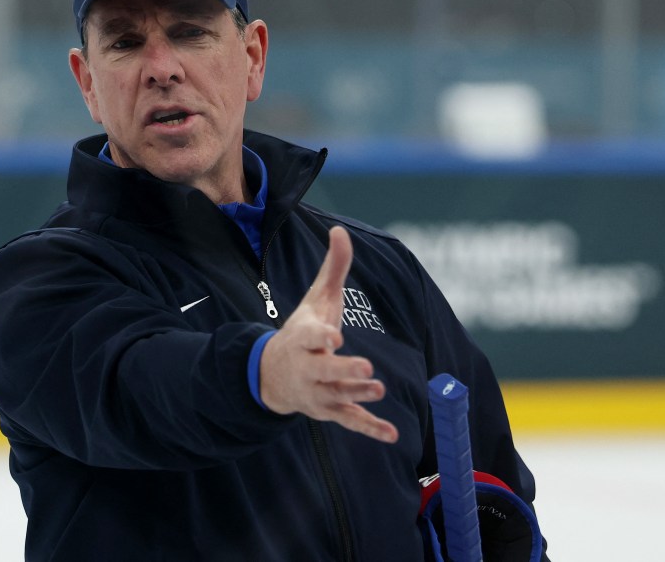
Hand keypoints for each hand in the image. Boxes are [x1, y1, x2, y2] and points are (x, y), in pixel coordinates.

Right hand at [259, 226, 398, 442]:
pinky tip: (392, 434)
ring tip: (378, 389)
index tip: (334, 336)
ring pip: (338, 396)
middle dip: (343, 369)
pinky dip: (369, 429)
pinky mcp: (330, 410)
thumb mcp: (315, 300)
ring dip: (357, 395)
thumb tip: (340, 230)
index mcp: (303, 338)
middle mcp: (308, 367)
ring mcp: (319, 391)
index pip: (310, 337)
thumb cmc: (301, 332)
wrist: (272, 375)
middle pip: (325, 370)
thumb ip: (333, 267)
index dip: (322, 337)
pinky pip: (350, 421)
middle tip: (366, 366)